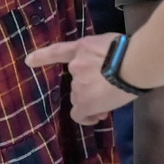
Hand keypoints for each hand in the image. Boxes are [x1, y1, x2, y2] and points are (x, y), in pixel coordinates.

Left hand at [24, 32, 139, 123]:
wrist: (135, 63)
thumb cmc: (131, 50)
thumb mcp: (113, 45)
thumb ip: (103, 55)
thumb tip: (109, 71)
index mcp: (82, 47)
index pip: (58, 52)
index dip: (42, 57)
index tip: (28, 61)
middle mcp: (75, 65)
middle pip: (77, 82)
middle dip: (89, 88)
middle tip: (107, 92)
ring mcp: (79, 84)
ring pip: (81, 97)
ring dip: (92, 100)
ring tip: (111, 100)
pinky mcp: (85, 102)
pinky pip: (79, 114)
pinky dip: (85, 117)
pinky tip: (95, 118)